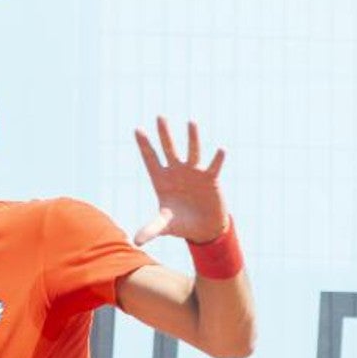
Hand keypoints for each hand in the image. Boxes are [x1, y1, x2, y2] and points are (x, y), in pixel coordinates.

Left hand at [133, 117, 227, 244]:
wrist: (203, 228)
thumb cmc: (180, 224)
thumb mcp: (164, 226)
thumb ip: (151, 229)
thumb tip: (135, 241)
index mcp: (162, 180)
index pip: (151, 159)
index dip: (144, 145)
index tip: (137, 129)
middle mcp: (177, 172)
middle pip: (169, 149)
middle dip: (164, 134)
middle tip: (160, 116)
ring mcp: (194, 174)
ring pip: (192, 152)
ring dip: (192, 138)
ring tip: (191, 121)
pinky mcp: (210, 180)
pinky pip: (213, 166)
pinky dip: (217, 159)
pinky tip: (221, 149)